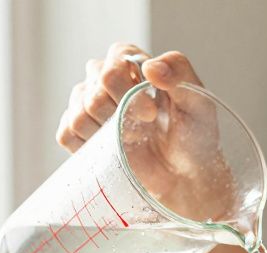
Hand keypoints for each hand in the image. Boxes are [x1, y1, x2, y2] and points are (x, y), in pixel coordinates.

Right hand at [55, 43, 230, 220]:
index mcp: (133, 64)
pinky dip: (88, 147)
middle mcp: (106, 80)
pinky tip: (110, 150)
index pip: (113, 61)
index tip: (151, 113)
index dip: (126, 88)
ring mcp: (88, 106)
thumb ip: (180, 75)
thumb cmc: (193, 137)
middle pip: (92, 90)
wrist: (185, 177)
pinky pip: (67, 135)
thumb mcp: (199, 103)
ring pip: (78, 114)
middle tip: (144, 129)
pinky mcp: (79, 134)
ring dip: (107, 135)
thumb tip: (150, 67)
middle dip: (119, 116)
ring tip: (130, 141)